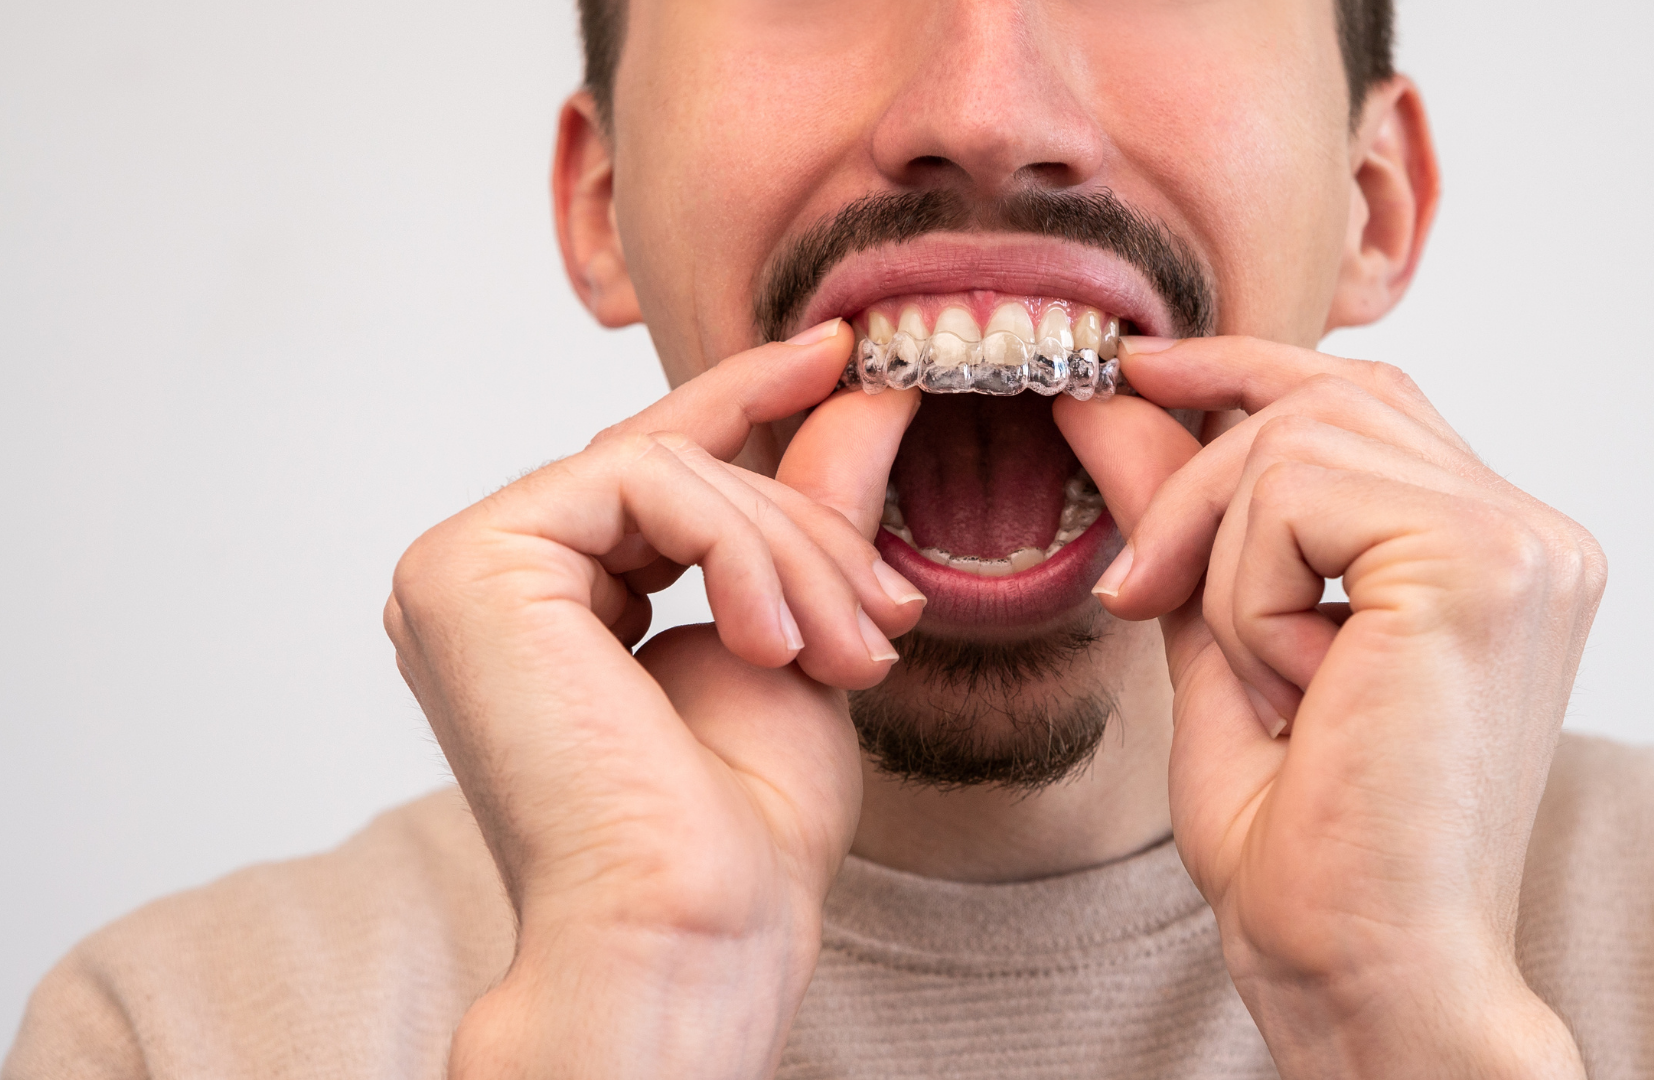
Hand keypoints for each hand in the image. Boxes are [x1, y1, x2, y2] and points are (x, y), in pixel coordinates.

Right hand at [383, 322, 924, 1076]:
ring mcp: (462, 571)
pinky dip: (740, 549)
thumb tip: (860, 390)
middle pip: (673, 470)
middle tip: (883, 620)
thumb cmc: (740, 828)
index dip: (743, 397)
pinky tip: (774, 644)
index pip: (651, 468)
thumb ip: (807, 512)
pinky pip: (647, 482)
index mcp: (548, 605)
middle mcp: (489, 583)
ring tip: (849, 653)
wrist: (692, 928)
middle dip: (803, 531)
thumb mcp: (797, 634)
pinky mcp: (466, 565)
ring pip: (668, 468)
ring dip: (789, 552)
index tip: (839, 354)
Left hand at [1057, 337, 1601, 1078]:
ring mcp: (1523, 542)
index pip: (1366, 398)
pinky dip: (1248, 596)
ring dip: (1225, 566)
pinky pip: (1294, 492)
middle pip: (1325, 398)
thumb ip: (1183, 517)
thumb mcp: (1220, 644)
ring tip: (1269, 686)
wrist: (1366, 972)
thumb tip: (1110, 399)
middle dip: (1196, 483)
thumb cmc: (1309, 847)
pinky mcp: (1482, 562)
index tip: (1137, 370)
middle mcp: (1532, 535)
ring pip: (1295, 440)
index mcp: (1496, 554)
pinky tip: (1300, 692)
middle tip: (1135, 594)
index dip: (1246, 368)